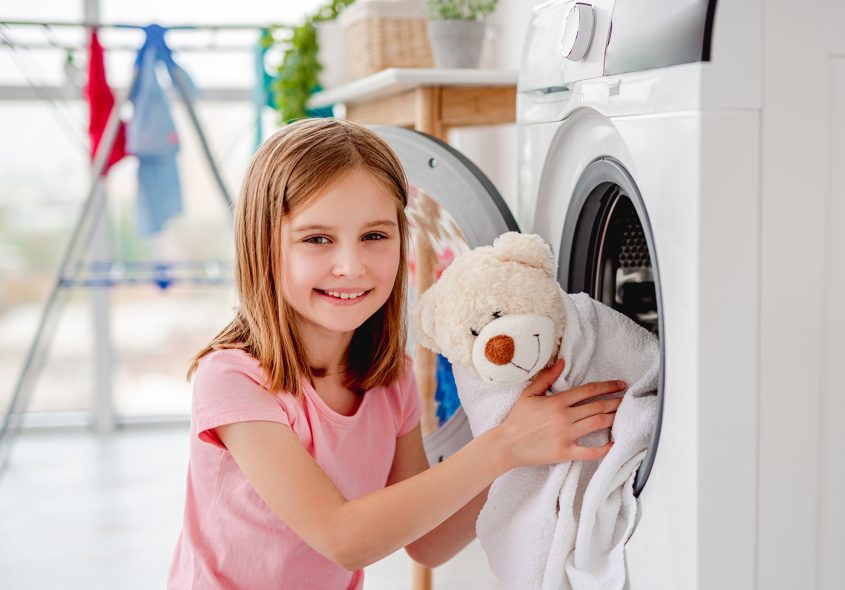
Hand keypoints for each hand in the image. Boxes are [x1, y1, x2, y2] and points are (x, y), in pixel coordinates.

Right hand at [494, 359, 626, 469]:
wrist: (506, 444)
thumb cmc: (517, 419)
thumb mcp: (529, 394)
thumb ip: (547, 377)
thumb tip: (562, 362)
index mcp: (557, 402)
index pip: (588, 391)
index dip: (607, 386)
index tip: (619, 385)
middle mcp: (564, 417)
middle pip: (597, 407)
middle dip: (615, 402)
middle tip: (627, 399)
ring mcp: (566, 435)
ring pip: (597, 424)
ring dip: (613, 418)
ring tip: (624, 414)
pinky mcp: (565, 452)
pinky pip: (590, 451)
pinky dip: (604, 448)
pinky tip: (615, 444)